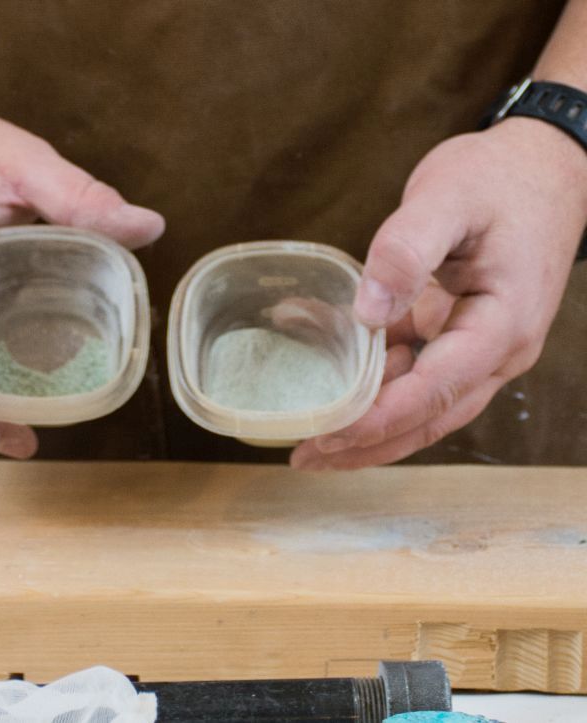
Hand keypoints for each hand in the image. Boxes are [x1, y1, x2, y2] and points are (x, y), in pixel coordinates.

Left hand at [291, 117, 586, 469]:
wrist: (542, 166)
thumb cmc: (499, 179)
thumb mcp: (448, 198)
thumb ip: (407, 250)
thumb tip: (367, 311)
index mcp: (501, 326)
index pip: (434, 392)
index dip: (378, 420)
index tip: (326, 435)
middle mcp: (497, 351)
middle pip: (430, 418)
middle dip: (369, 444)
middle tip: (307, 457)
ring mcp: (481, 347)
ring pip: (425, 406)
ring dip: (373, 427)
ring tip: (316, 439)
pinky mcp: (461, 334)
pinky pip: (420, 374)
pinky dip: (380, 385)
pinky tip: (341, 383)